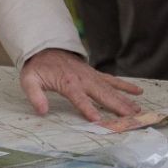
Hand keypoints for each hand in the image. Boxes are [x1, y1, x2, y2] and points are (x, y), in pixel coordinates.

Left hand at [19, 48, 142, 121]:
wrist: (46, 47)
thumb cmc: (38, 67)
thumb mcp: (29, 80)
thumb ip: (35, 95)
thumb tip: (42, 111)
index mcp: (68, 82)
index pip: (79, 98)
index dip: (88, 108)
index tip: (97, 120)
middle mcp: (83, 79)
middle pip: (102, 94)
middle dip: (117, 106)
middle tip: (130, 116)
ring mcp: (91, 76)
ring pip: (111, 88)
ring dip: (125, 99)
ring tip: (137, 109)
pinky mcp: (95, 74)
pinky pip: (112, 80)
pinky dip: (125, 85)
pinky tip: (137, 91)